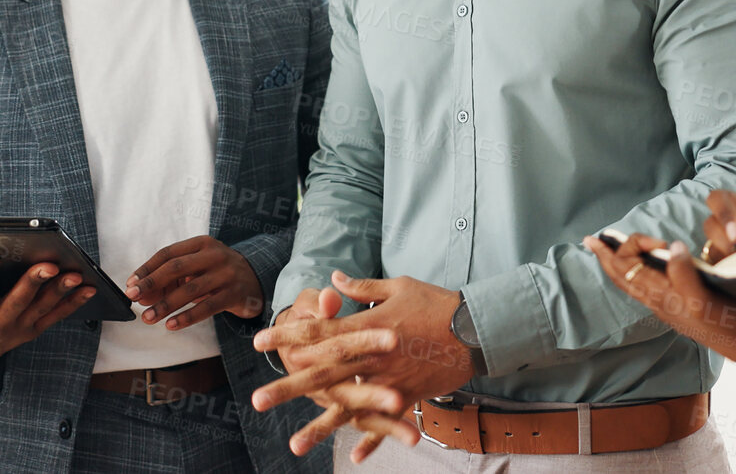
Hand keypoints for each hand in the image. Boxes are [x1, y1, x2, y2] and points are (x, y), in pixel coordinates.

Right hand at [0, 258, 93, 371]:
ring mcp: (18, 328)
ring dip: (60, 292)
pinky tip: (88, 286)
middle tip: (48, 265)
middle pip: (17, 303)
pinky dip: (73, 302)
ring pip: (41, 308)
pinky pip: (56, 316)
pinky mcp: (33, 328)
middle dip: (33, 284)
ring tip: (76, 273)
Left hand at [125, 235, 263, 328]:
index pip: (168, 254)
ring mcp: (226, 274)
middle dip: (152, 283)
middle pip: (176, 268)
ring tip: (148, 318)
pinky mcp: (234, 293)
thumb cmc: (218, 273)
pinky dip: (186, 317)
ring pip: (189, 290)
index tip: (131, 284)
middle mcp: (215, 255)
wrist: (257, 280)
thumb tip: (141, 294)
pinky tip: (171, 325)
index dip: (147, 269)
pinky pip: (207, 307)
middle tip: (134, 298)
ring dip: (165, 305)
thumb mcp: (197, 269)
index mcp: (201, 243)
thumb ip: (171, 279)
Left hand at [254, 271, 477, 459]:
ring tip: (294, 445)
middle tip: (258, 401)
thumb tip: (334, 278)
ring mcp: (390, 380)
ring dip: (320, 427)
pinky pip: (387, 422)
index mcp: (367, 326)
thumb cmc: (438, 302)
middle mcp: (372, 356)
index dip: (288, 335)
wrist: (478, 327)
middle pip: (323, 374)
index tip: (259, 341)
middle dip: (289, 387)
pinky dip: (372, 439)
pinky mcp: (409, 396)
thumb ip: (363, 287)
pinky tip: (353, 456)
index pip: (319, 331)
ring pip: (349, 407)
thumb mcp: (399, 286)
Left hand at [584, 233, 735, 388]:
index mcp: (661, 297)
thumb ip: (684, 274)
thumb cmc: (729, 325)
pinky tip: (642, 270)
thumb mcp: (704, 299)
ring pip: (632, 283)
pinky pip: (647, 289)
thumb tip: (672, 247)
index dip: (631, 245)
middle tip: (591, 240)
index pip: (629, 267)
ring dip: (618, 264)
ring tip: (607, 251)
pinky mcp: (681, 307)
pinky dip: (637, 274)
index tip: (656, 239)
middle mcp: (660, 302)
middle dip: (606, 256)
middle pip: (622, 276)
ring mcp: (669, 306)